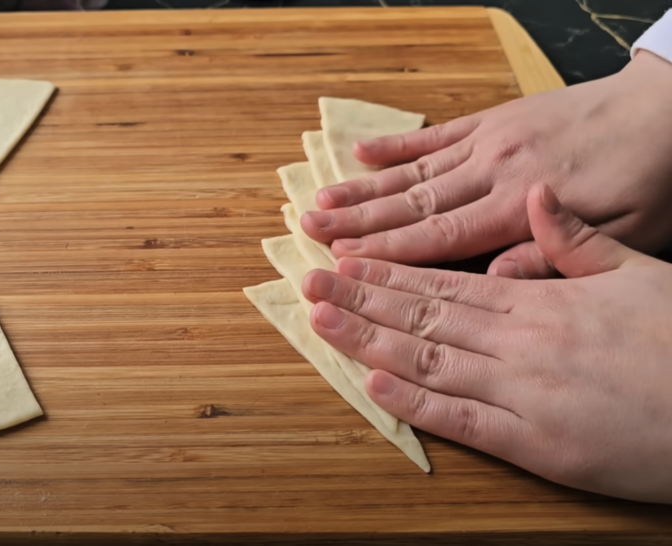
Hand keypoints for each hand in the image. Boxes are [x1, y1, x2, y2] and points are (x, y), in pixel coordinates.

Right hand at [301, 50, 671, 278]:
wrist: (668, 109)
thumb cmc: (652, 179)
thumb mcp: (625, 233)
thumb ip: (554, 256)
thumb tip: (491, 282)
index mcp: (520, 206)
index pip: (439, 237)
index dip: (387, 253)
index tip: (343, 262)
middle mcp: (493, 172)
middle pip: (412, 203)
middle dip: (357, 221)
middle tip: (308, 231)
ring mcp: (489, 142)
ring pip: (413, 171)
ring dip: (363, 188)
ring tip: (319, 200)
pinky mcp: (494, 120)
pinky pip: (436, 135)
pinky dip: (396, 145)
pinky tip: (361, 151)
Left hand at [302, 184, 671, 503]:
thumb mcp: (638, 273)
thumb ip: (575, 242)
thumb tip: (534, 199)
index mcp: (541, 301)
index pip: (446, 280)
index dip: (390, 271)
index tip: (347, 260)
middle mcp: (520, 342)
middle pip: (424, 315)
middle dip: (361, 299)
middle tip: (309, 284)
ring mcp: (523, 394)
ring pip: (429, 359)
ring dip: (369, 340)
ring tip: (321, 321)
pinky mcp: (535, 444)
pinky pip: (463, 419)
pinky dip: (415, 401)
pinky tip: (373, 381)